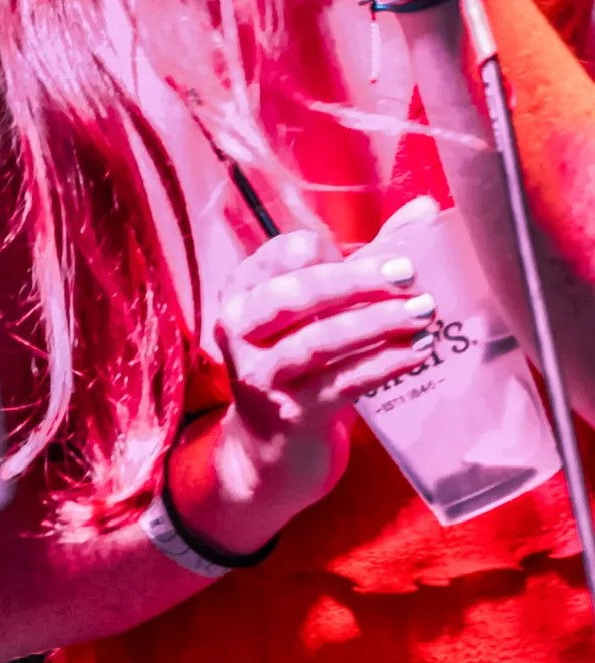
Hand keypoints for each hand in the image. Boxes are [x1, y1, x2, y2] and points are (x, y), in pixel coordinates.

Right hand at [177, 210, 439, 547]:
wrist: (272, 452)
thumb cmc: (302, 366)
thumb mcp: (318, 313)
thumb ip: (363, 261)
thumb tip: (423, 209)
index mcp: (242, 291)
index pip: (280, 255)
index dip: (331, 251)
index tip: (389, 254)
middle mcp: (239, 329)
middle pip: (294, 295)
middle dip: (355, 282)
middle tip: (410, 277)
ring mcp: (260, 375)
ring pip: (318, 340)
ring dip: (375, 324)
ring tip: (423, 315)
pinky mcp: (290, 414)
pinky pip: (340, 383)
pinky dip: (381, 365)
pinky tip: (416, 354)